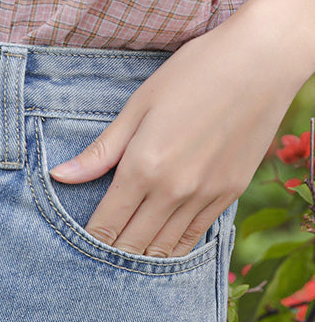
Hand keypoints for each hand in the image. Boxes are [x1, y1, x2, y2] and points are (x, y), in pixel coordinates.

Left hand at [48, 20, 308, 257]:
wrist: (262, 61)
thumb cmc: (194, 73)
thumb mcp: (138, 106)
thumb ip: (101, 151)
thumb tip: (60, 176)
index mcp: (144, 167)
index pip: (106, 225)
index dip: (89, 242)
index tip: (76, 248)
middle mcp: (174, 190)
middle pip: (133, 245)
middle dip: (111, 256)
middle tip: (95, 260)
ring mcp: (206, 196)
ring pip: (166, 248)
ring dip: (142, 257)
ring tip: (124, 261)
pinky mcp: (230, 194)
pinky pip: (196, 236)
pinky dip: (175, 248)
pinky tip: (161, 248)